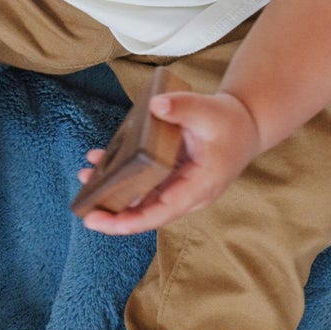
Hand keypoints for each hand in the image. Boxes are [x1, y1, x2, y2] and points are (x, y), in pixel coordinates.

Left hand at [79, 90, 261, 234]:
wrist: (245, 127)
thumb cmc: (230, 122)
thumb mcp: (210, 111)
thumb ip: (184, 108)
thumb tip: (157, 106)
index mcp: (200, 185)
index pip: (165, 211)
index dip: (135, 220)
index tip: (109, 223)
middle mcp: (188, 194)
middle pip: (149, 213)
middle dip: (116, 215)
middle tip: (86, 213)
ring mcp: (178, 188)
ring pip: (143, 200)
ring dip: (113, 194)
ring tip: (84, 176)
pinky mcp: (170, 179)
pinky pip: (143, 184)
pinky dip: (121, 176)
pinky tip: (100, 161)